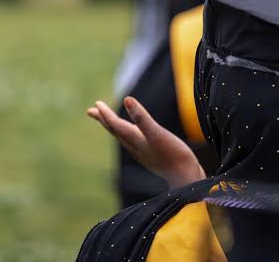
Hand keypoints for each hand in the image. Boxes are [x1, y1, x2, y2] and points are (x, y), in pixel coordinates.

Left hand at [87, 97, 205, 189]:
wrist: (187, 179)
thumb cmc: (174, 156)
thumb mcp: (157, 134)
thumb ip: (142, 118)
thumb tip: (127, 99)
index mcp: (136, 140)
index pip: (116, 125)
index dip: (106, 114)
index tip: (96, 104)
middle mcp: (137, 147)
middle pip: (116, 131)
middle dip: (104, 120)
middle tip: (91, 111)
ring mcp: (145, 154)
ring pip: (125, 138)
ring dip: (116, 128)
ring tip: (110, 122)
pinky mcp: (154, 157)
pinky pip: (136, 143)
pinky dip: (129, 136)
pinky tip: (136, 137)